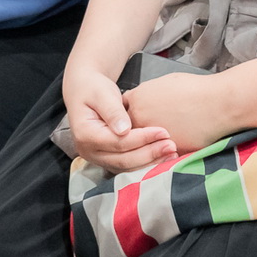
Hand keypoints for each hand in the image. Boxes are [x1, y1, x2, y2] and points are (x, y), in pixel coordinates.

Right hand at [62, 64, 176, 171]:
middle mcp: (89, 151)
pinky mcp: (107, 159)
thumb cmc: (93, 89)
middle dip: (149, 154)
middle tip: (171, 146)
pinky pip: (127, 166)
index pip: (118, 142)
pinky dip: (145, 163)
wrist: (85, 92)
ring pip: (126, 167)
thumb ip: (112, 111)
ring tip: (171, 153)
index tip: (163, 132)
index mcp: (85, 134)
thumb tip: (124, 129)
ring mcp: (97, 158)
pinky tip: (162, 157)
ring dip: (150, 162)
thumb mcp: (102, 93)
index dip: (142, 139)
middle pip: (123, 159)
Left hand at [122, 71, 236, 160]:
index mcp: (138, 99)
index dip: (127, 115)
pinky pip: (154, 156)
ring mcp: (150, 137)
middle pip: (126, 130)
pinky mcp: (163, 151)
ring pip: (139, 146)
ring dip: (143, 146)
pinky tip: (165, 151)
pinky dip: (157, 155)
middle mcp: (139, 118)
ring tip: (152, 145)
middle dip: (132, 131)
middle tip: (138, 133)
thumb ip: (149, 93)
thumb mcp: (166, 82)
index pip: (121, 111)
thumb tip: (146, 99)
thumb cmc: (196, 90)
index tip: (132, 118)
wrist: (217, 104)